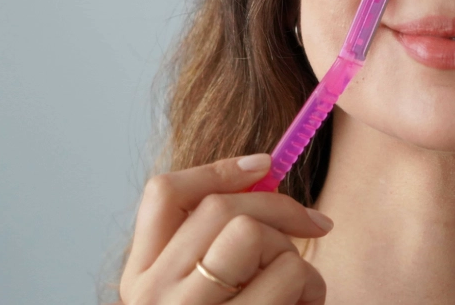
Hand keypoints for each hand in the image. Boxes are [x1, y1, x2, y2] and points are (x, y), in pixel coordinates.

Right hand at [119, 154, 332, 303]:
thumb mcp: (203, 292)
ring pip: (260, 240)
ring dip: (298, 258)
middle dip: (280, 210)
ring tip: (301, 293)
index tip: (266, 164)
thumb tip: (262, 172)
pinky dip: (314, 291)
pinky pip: (292, 279)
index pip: (163, 194)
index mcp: (140, 280)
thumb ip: (215, 243)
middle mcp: (155, 299)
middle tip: (314, 227)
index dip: (219, 169)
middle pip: (222, 210)